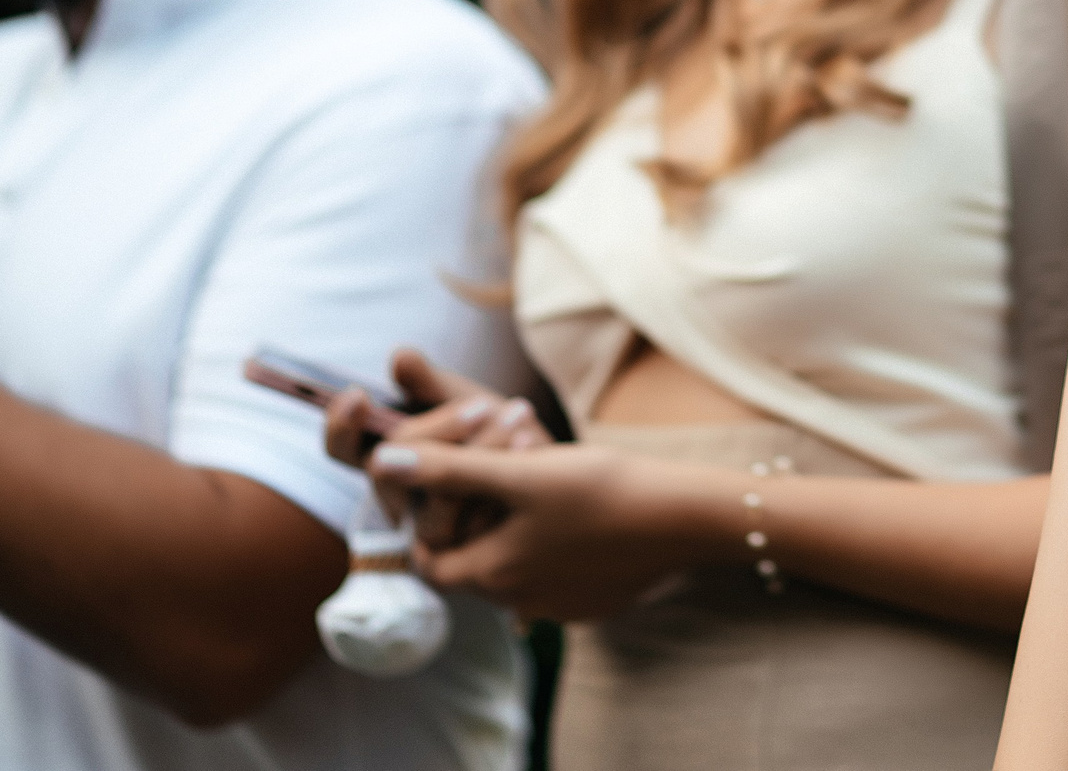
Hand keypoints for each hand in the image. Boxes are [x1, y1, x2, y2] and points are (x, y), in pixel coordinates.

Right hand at [322, 349, 544, 548]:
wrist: (550, 472)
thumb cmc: (497, 434)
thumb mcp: (466, 401)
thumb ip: (432, 385)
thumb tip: (400, 357)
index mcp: (389, 456)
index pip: (343, 448)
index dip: (339, 426)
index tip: (358, 395)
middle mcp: (398, 497)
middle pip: (386, 469)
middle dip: (435, 430)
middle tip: (481, 405)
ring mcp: (427, 530)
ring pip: (433, 500)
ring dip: (481, 451)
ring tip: (519, 415)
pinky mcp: (463, 554)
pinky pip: (474, 524)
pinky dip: (504, 478)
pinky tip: (531, 445)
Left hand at [367, 439, 733, 622]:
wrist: (685, 521)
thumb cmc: (601, 490)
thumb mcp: (521, 471)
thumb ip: (449, 468)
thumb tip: (382, 462)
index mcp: (494, 572)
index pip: (429, 564)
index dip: (426, 525)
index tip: (442, 488)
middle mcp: (520, 602)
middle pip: (472, 567)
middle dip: (474, 520)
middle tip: (495, 475)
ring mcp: (559, 607)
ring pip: (514, 571)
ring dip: (513, 531)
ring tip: (539, 484)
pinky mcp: (593, 603)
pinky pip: (555, 578)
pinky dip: (552, 548)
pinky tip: (577, 512)